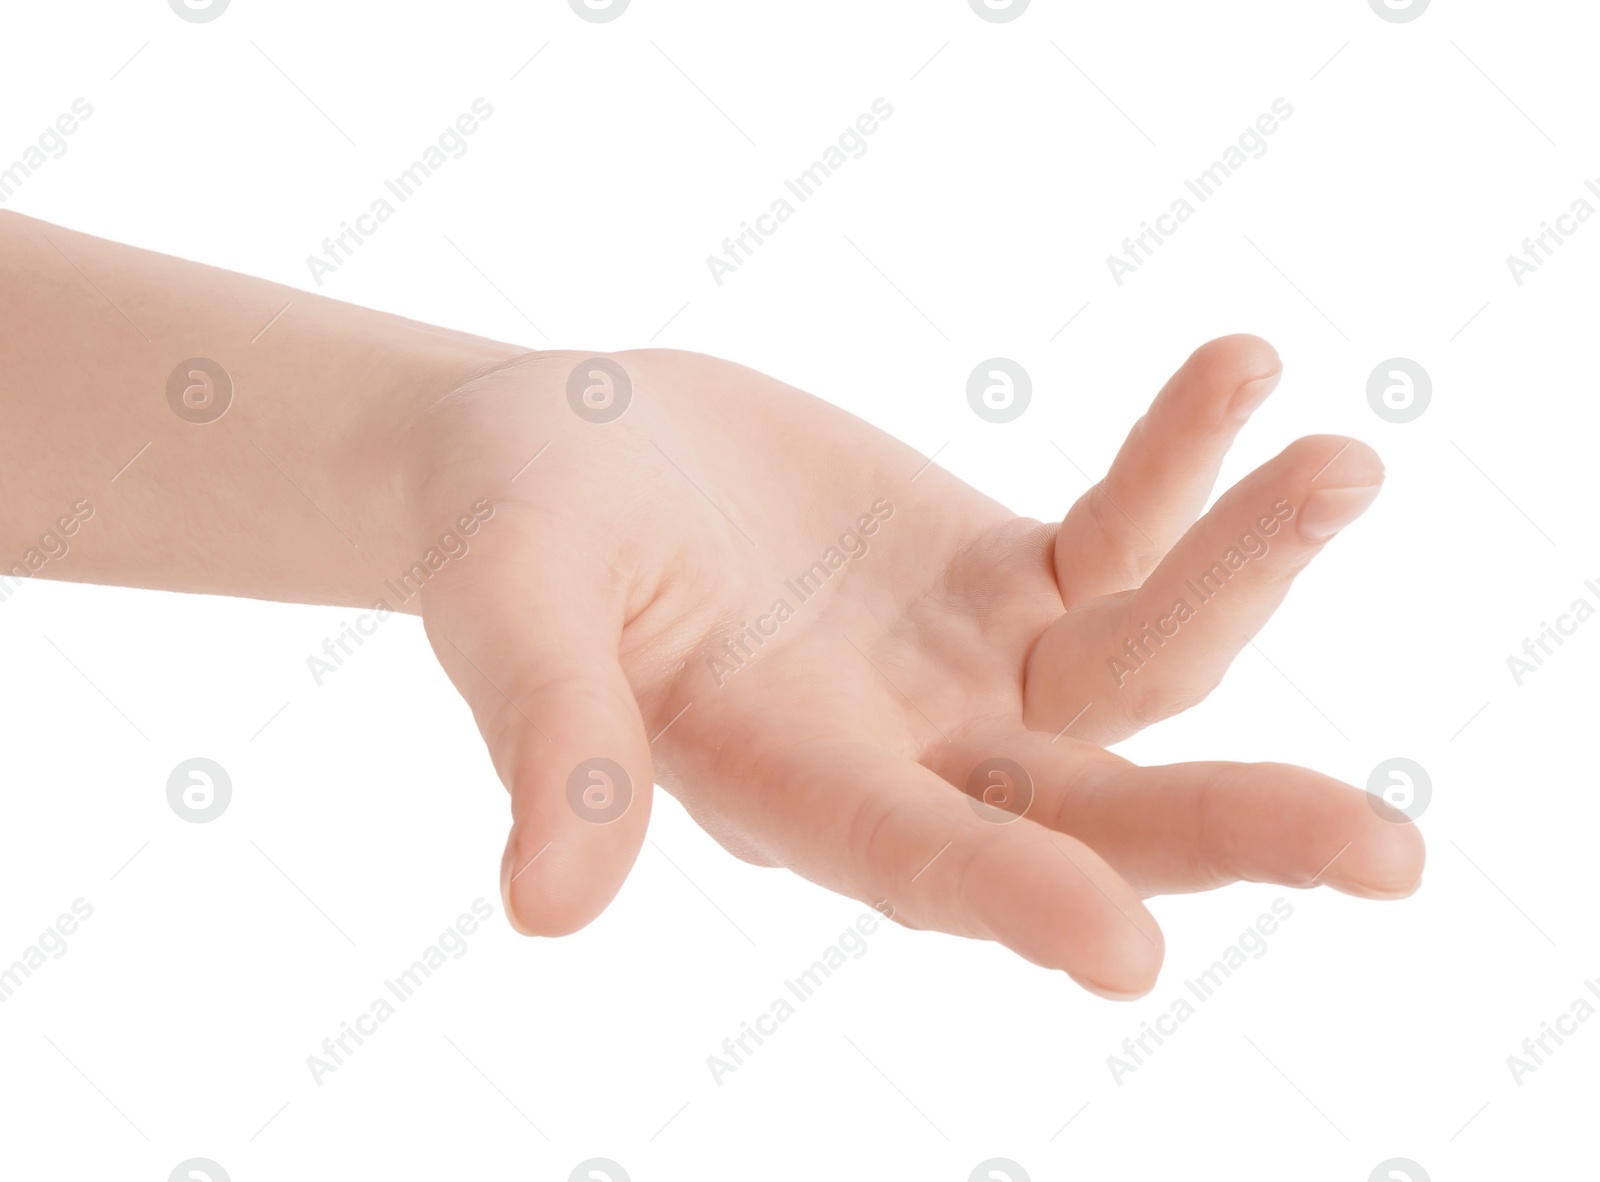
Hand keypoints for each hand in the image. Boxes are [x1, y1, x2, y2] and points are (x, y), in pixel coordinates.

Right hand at [406, 334, 1422, 998]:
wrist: (572, 449)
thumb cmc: (510, 525)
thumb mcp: (510, 604)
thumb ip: (548, 731)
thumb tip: (546, 906)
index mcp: (778, 783)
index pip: (901, 853)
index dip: (1002, 893)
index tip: (1121, 950)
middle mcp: (899, 754)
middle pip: (1084, 809)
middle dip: (1224, 828)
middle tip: (1383, 854)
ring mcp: (968, 672)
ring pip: (1139, 661)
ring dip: (1245, 572)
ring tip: (1341, 465)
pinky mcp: (1006, 578)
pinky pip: (1120, 534)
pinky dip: (1180, 466)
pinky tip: (1240, 372)